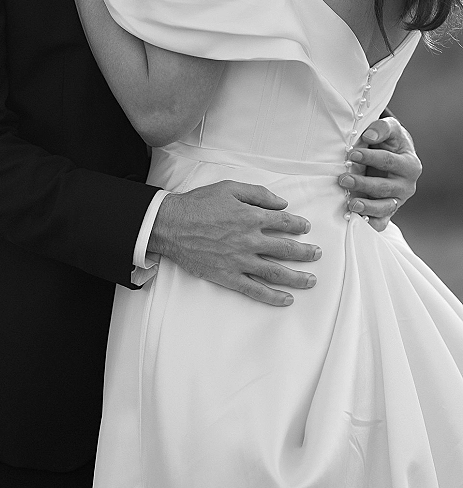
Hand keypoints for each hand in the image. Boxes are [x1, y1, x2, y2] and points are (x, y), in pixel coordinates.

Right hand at [148, 181, 321, 306]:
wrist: (171, 225)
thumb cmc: (198, 204)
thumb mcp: (229, 188)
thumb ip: (258, 194)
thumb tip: (282, 203)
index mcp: (252, 217)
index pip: (285, 223)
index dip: (299, 225)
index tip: (306, 228)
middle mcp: (250, 240)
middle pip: (287, 249)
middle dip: (306, 252)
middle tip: (317, 254)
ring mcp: (240, 261)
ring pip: (276, 272)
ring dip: (297, 277)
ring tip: (311, 280)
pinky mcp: (228, 276)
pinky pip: (255, 290)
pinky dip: (272, 297)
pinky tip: (286, 299)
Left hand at [339, 117, 421, 231]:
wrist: (393, 156)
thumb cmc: (390, 142)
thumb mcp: (391, 130)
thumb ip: (382, 128)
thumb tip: (369, 136)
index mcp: (410, 165)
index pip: (389, 161)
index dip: (370, 157)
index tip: (352, 154)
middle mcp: (407, 185)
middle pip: (384, 187)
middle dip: (363, 184)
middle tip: (343, 179)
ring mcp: (398, 201)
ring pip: (384, 207)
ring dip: (367, 207)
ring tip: (351, 204)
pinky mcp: (388, 212)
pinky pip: (381, 222)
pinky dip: (371, 224)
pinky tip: (357, 221)